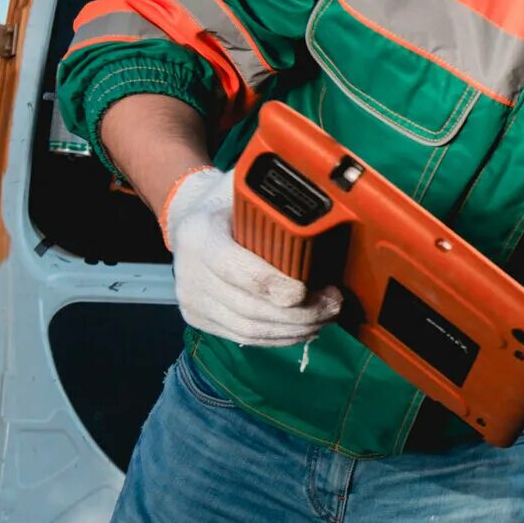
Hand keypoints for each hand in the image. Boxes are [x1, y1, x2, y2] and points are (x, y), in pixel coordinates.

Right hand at [162, 167, 341, 346]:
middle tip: (333, 305)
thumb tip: (321, 191)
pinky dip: (279, 337)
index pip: (236, 268)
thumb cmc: (228, 200)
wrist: (190, 220)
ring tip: (325, 317)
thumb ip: (271, 192)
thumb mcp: (243, 185)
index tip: (308, 289)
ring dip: (294, 330)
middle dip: (298, 313)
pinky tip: (305, 329)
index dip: (274, 284)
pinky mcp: (198, 318)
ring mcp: (191, 299)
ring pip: (249, 329)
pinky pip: (244, 337)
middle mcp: (189, 272)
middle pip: (248, 307)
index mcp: (200, 235)